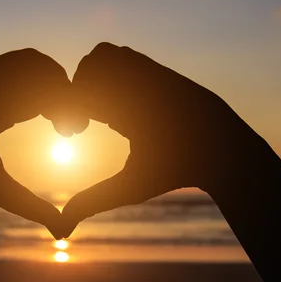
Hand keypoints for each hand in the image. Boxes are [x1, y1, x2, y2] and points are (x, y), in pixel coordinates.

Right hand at [0, 49, 77, 238]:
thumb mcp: (2, 190)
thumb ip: (32, 206)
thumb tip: (61, 232)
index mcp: (9, 107)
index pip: (49, 90)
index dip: (66, 105)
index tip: (71, 132)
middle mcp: (1, 87)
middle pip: (46, 70)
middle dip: (63, 92)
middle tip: (69, 127)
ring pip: (31, 60)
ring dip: (47, 84)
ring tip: (52, 119)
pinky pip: (9, 64)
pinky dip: (26, 80)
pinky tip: (30, 111)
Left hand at [62, 43, 266, 235]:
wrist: (218, 154)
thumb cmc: (174, 170)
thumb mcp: (128, 186)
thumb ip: (95, 199)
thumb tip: (62, 228)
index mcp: (118, 113)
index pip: (79, 93)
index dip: (67, 108)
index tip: (72, 132)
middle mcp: (127, 91)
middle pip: (83, 70)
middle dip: (74, 91)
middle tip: (80, 122)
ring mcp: (141, 77)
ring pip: (98, 56)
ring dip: (92, 79)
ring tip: (100, 111)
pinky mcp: (155, 69)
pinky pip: (119, 53)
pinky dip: (110, 73)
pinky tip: (119, 103)